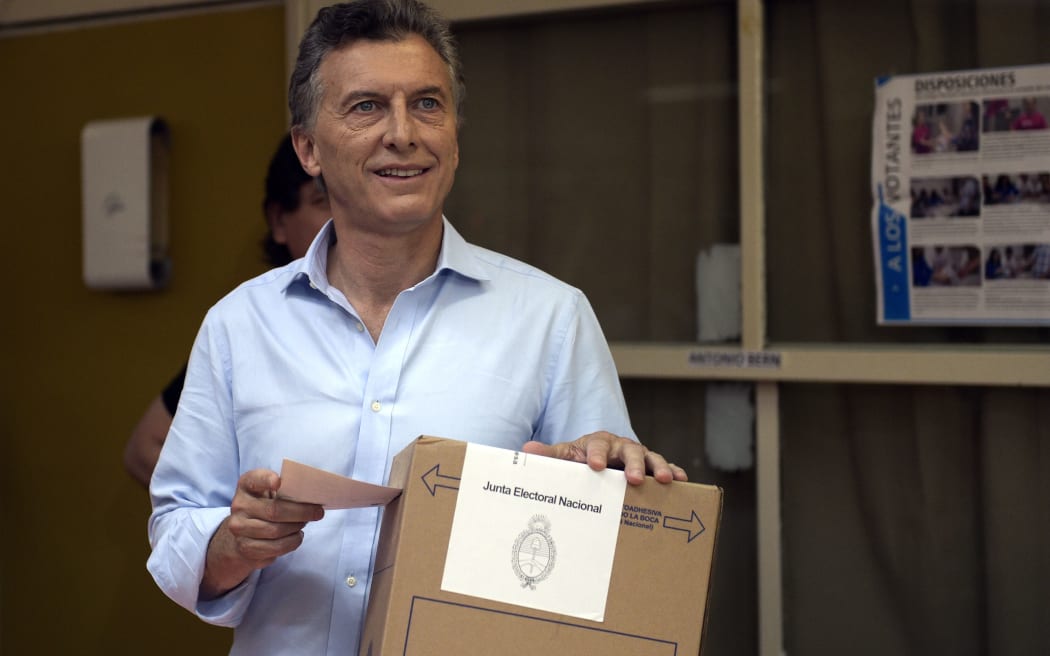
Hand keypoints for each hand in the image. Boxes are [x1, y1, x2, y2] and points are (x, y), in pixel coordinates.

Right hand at [200, 468, 323, 599]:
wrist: (241, 534)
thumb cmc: (264, 507)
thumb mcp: (269, 493)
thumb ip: (285, 490)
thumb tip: (313, 496)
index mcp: (246, 485)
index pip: (255, 479)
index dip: (266, 480)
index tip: (279, 482)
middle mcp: (239, 505)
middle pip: (274, 511)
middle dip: (301, 512)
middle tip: (317, 512)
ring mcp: (239, 528)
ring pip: (276, 531)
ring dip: (297, 528)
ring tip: (304, 524)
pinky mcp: (246, 547)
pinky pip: (276, 547)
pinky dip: (292, 542)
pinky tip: (297, 535)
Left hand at [521, 431, 687, 484]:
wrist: (594, 465)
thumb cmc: (579, 461)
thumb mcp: (563, 459)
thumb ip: (548, 456)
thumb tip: (526, 450)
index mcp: (598, 442)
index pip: (597, 445)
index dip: (597, 454)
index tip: (595, 467)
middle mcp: (621, 447)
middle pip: (630, 450)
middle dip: (633, 464)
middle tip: (634, 479)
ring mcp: (638, 457)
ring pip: (651, 458)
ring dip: (659, 467)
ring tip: (667, 480)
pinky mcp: (651, 469)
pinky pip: (664, 468)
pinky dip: (674, 472)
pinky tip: (681, 481)